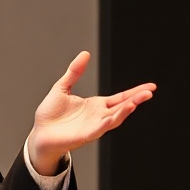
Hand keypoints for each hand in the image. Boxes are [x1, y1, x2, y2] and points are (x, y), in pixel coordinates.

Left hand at [24, 54, 153, 174]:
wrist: (40, 133)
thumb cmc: (50, 114)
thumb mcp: (62, 87)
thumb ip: (74, 72)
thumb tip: (85, 54)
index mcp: (96, 105)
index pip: (120, 98)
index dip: (135, 92)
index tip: (150, 87)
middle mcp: (98, 116)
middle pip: (122, 107)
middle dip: (136, 100)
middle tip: (149, 92)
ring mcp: (93, 126)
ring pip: (114, 119)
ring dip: (124, 111)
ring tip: (135, 103)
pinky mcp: (84, 135)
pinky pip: (98, 130)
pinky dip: (105, 124)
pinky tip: (112, 118)